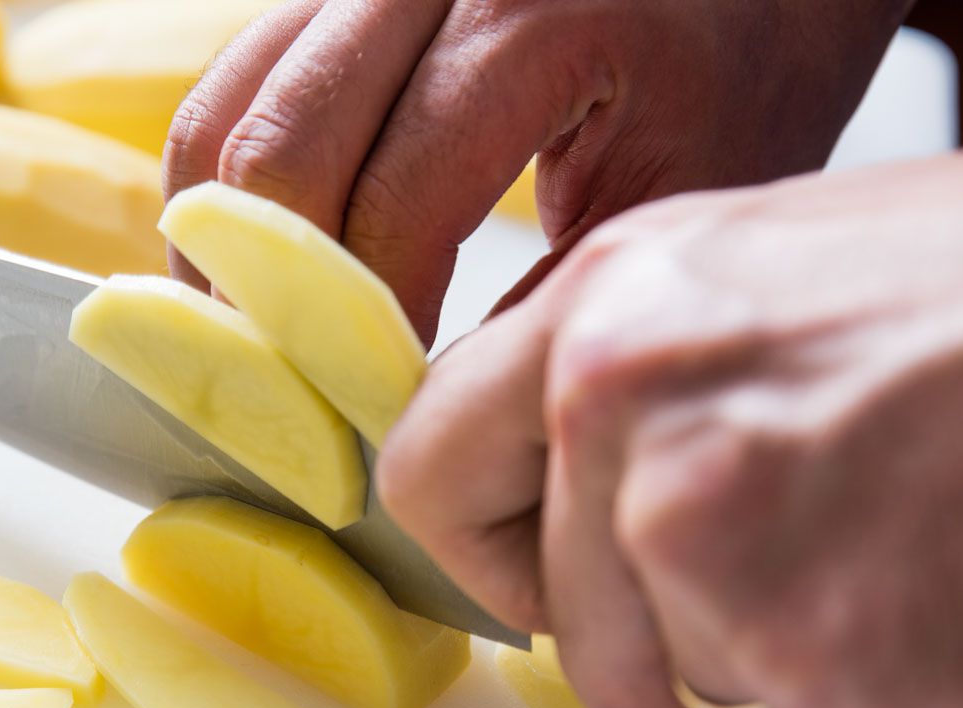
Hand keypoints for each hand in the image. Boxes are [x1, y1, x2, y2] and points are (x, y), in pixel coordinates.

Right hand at [166, 0, 910, 344]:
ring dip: (220, 246)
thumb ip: (544, 297)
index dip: (362, 330)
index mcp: (534, 16)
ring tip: (257, 337)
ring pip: (223, 116)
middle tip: (295, 391)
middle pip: (275, 154)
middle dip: (269, 298)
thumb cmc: (743, 58)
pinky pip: (230, 91)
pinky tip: (258, 263)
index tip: (369, 414)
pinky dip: (225, 190)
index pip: (391, 204)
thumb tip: (418, 406)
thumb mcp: (680, 193)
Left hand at [378, 153, 962, 707]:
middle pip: (576, 638)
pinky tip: (940, 604)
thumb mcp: (750, 272)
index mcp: (608, 315)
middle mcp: (642, 429)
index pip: (427, 477)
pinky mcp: (841, 675)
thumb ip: (612, 373)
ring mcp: (735, 561)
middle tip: (796, 549)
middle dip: (671, 632)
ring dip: (783, 670)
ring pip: (694, 704)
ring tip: (891, 552)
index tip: (526, 571)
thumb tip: (521, 470)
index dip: (481, 547)